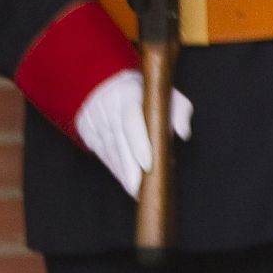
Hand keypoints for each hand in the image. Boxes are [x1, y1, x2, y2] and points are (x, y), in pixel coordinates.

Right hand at [74, 68, 194, 197]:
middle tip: (139, 189)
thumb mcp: (165, 92)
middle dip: (129, 167)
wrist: (107, 81)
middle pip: (118, 142)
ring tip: (135, 190)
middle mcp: (108, 109)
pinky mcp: (88, 131)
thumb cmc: (145, 90)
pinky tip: (125, 180)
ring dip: (122, 172)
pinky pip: (101, 153)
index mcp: (128, 96)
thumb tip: (184, 133)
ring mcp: (95, 120)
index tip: (148, 164)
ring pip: (108, 151)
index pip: (132, 122)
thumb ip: (179, 110)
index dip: (139, 144)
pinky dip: (114, 168)